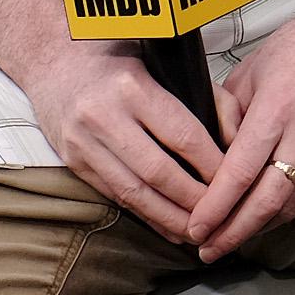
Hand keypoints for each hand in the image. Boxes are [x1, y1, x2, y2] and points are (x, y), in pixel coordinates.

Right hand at [23, 38, 223, 245]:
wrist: (57, 64)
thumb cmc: (124, 61)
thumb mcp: (166, 65)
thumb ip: (207, 97)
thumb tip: (238, 141)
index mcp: (134, 87)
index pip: (182, 135)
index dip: (211, 164)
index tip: (235, 182)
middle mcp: (104, 116)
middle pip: (158, 171)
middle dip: (192, 199)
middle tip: (221, 216)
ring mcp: (84, 143)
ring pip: (133, 191)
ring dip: (168, 217)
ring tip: (197, 232)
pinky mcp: (73, 162)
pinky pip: (113, 195)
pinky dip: (144, 215)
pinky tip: (167, 226)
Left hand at [186, 8, 294, 260]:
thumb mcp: (248, 74)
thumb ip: (226, 116)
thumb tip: (207, 157)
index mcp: (278, 108)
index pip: (242, 170)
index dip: (216, 206)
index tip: (195, 227)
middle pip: (267, 200)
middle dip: (233, 232)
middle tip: (207, 250)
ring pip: (289, 205)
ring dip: (256, 229)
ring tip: (227, 241)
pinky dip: (279, 214)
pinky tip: (258, 221)